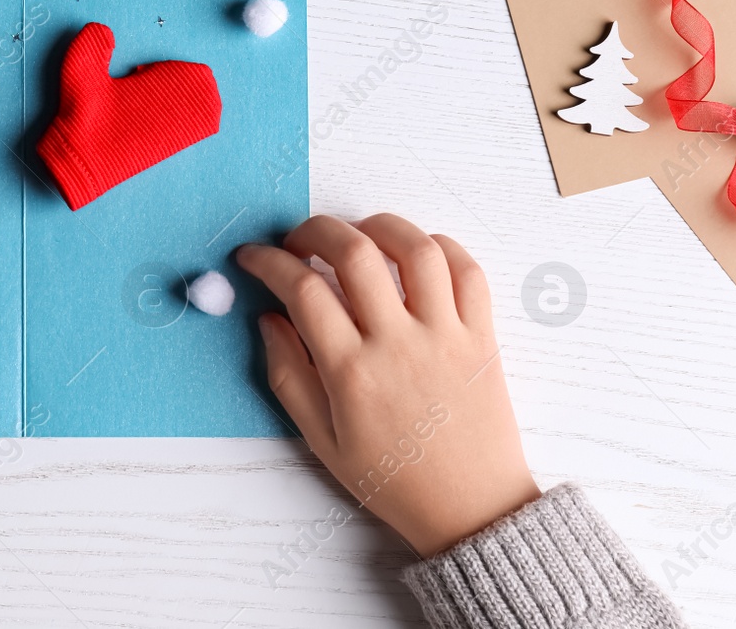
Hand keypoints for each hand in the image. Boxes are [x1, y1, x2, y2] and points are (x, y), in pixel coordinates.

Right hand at [237, 214, 539, 556]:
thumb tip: (268, 319)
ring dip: (378, 225)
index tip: (253, 257)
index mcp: (352, 372)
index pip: (301, 289)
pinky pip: (468, 271)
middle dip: (315, 229)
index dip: (268, 261)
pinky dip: (440, 246)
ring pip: (416, 248)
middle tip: (299, 240)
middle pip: (354, 252)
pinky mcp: (482, 337)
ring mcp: (446, 335)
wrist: (471, 509)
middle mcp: (398, 344)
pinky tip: (413, 254)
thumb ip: (288, 375)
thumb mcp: (322, 441)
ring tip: (357, 235)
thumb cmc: (392, 479)